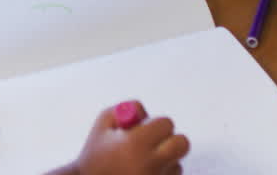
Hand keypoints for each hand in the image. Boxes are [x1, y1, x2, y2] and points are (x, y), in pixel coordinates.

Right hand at [63, 105, 189, 174]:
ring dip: (164, 161)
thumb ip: (127, 109)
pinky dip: (162, 174)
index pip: (166, 124)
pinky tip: (144, 174)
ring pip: (177, 163)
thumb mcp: (102, 124)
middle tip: (154, 143)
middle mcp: (150, 164)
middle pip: (181, 144)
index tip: (145, 130)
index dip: (156, 124)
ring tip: (141, 164)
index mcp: (135, 144)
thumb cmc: (95, 155)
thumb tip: (146, 113)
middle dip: (170, 140)